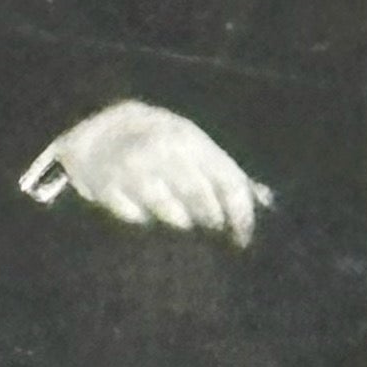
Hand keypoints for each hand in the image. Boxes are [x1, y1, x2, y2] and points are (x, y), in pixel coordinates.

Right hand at [48, 101, 269, 246]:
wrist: (100, 128)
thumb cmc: (159, 143)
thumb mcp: (195, 146)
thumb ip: (226, 172)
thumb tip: (267, 200)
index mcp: (192, 140)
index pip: (229, 183)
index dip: (241, 216)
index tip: (243, 239)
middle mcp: (165, 152)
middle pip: (202, 200)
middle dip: (211, 220)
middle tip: (209, 227)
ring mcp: (135, 169)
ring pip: (171, 212)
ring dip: (180, 221)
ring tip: (181, 221)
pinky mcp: (108, 186)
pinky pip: (136, 217)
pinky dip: (144, 220)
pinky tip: (144, 215)